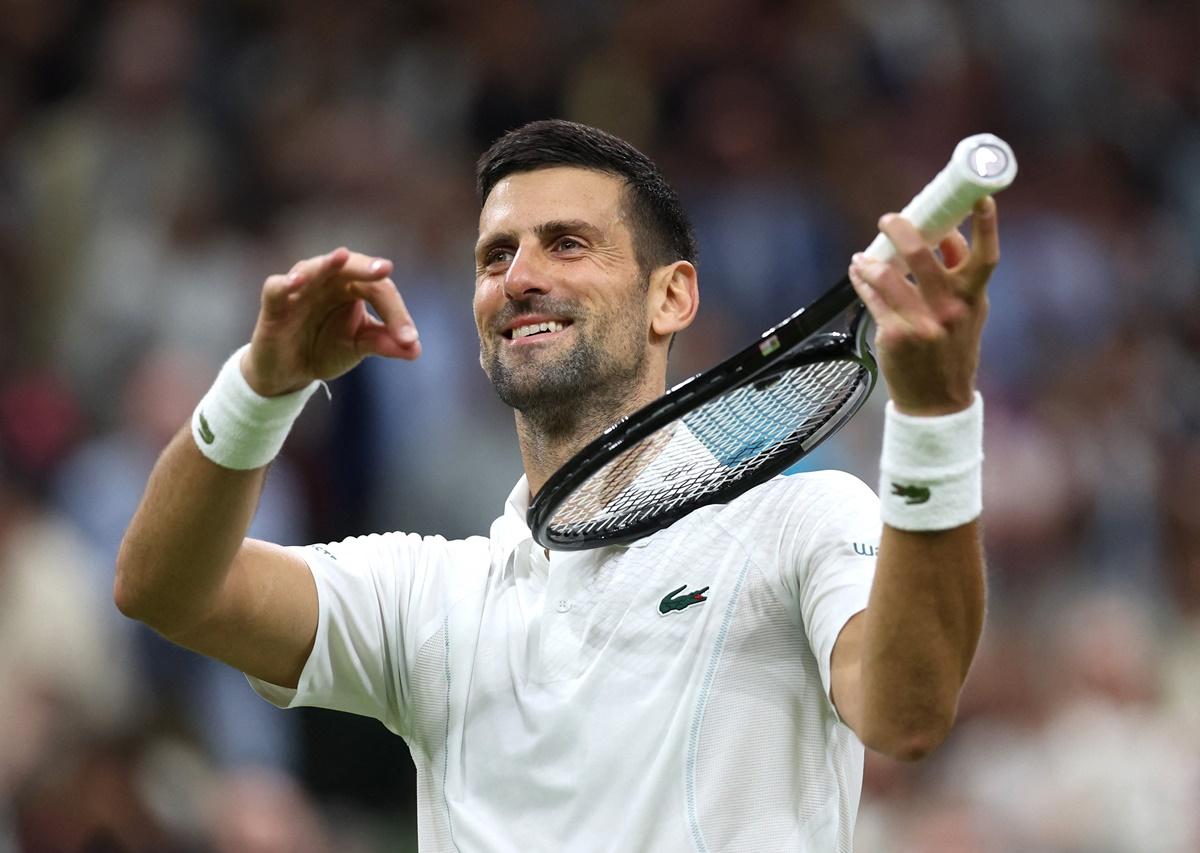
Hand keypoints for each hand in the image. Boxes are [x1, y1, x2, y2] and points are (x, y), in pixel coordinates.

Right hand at [241, 248, 420, 395]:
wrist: (290, 370)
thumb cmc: (326, 348)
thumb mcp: (358, 347)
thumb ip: (383, 344)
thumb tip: (415, 350)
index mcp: (354, 286)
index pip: (379, 290)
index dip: (397, 314)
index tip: (409, 340)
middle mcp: (329, 279)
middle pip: (351, 266)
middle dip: (367, 268)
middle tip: (385, 269)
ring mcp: (300, 287)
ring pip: (314, 268)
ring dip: (327, 263)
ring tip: (341, 257)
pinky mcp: (274, 302)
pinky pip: (277, 287)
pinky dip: (285, 283)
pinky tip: (296, 282)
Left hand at [848, 197, 998, 416]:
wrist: (937, 401)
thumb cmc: (952, 349)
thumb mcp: (968, 313)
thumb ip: (959, 274)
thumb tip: (947, 233)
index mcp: (974, 298)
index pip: (986, 256)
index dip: (986, 226)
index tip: (980, 198)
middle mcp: (951, 309)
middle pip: (922, 257)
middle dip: (902, 231)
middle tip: (888, 219)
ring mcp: (922, 323)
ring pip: (889, 276)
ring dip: (871, 261)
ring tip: (863, 256)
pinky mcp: (895, 336)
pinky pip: (873, 298)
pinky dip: (862, 281)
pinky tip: (858, 273)